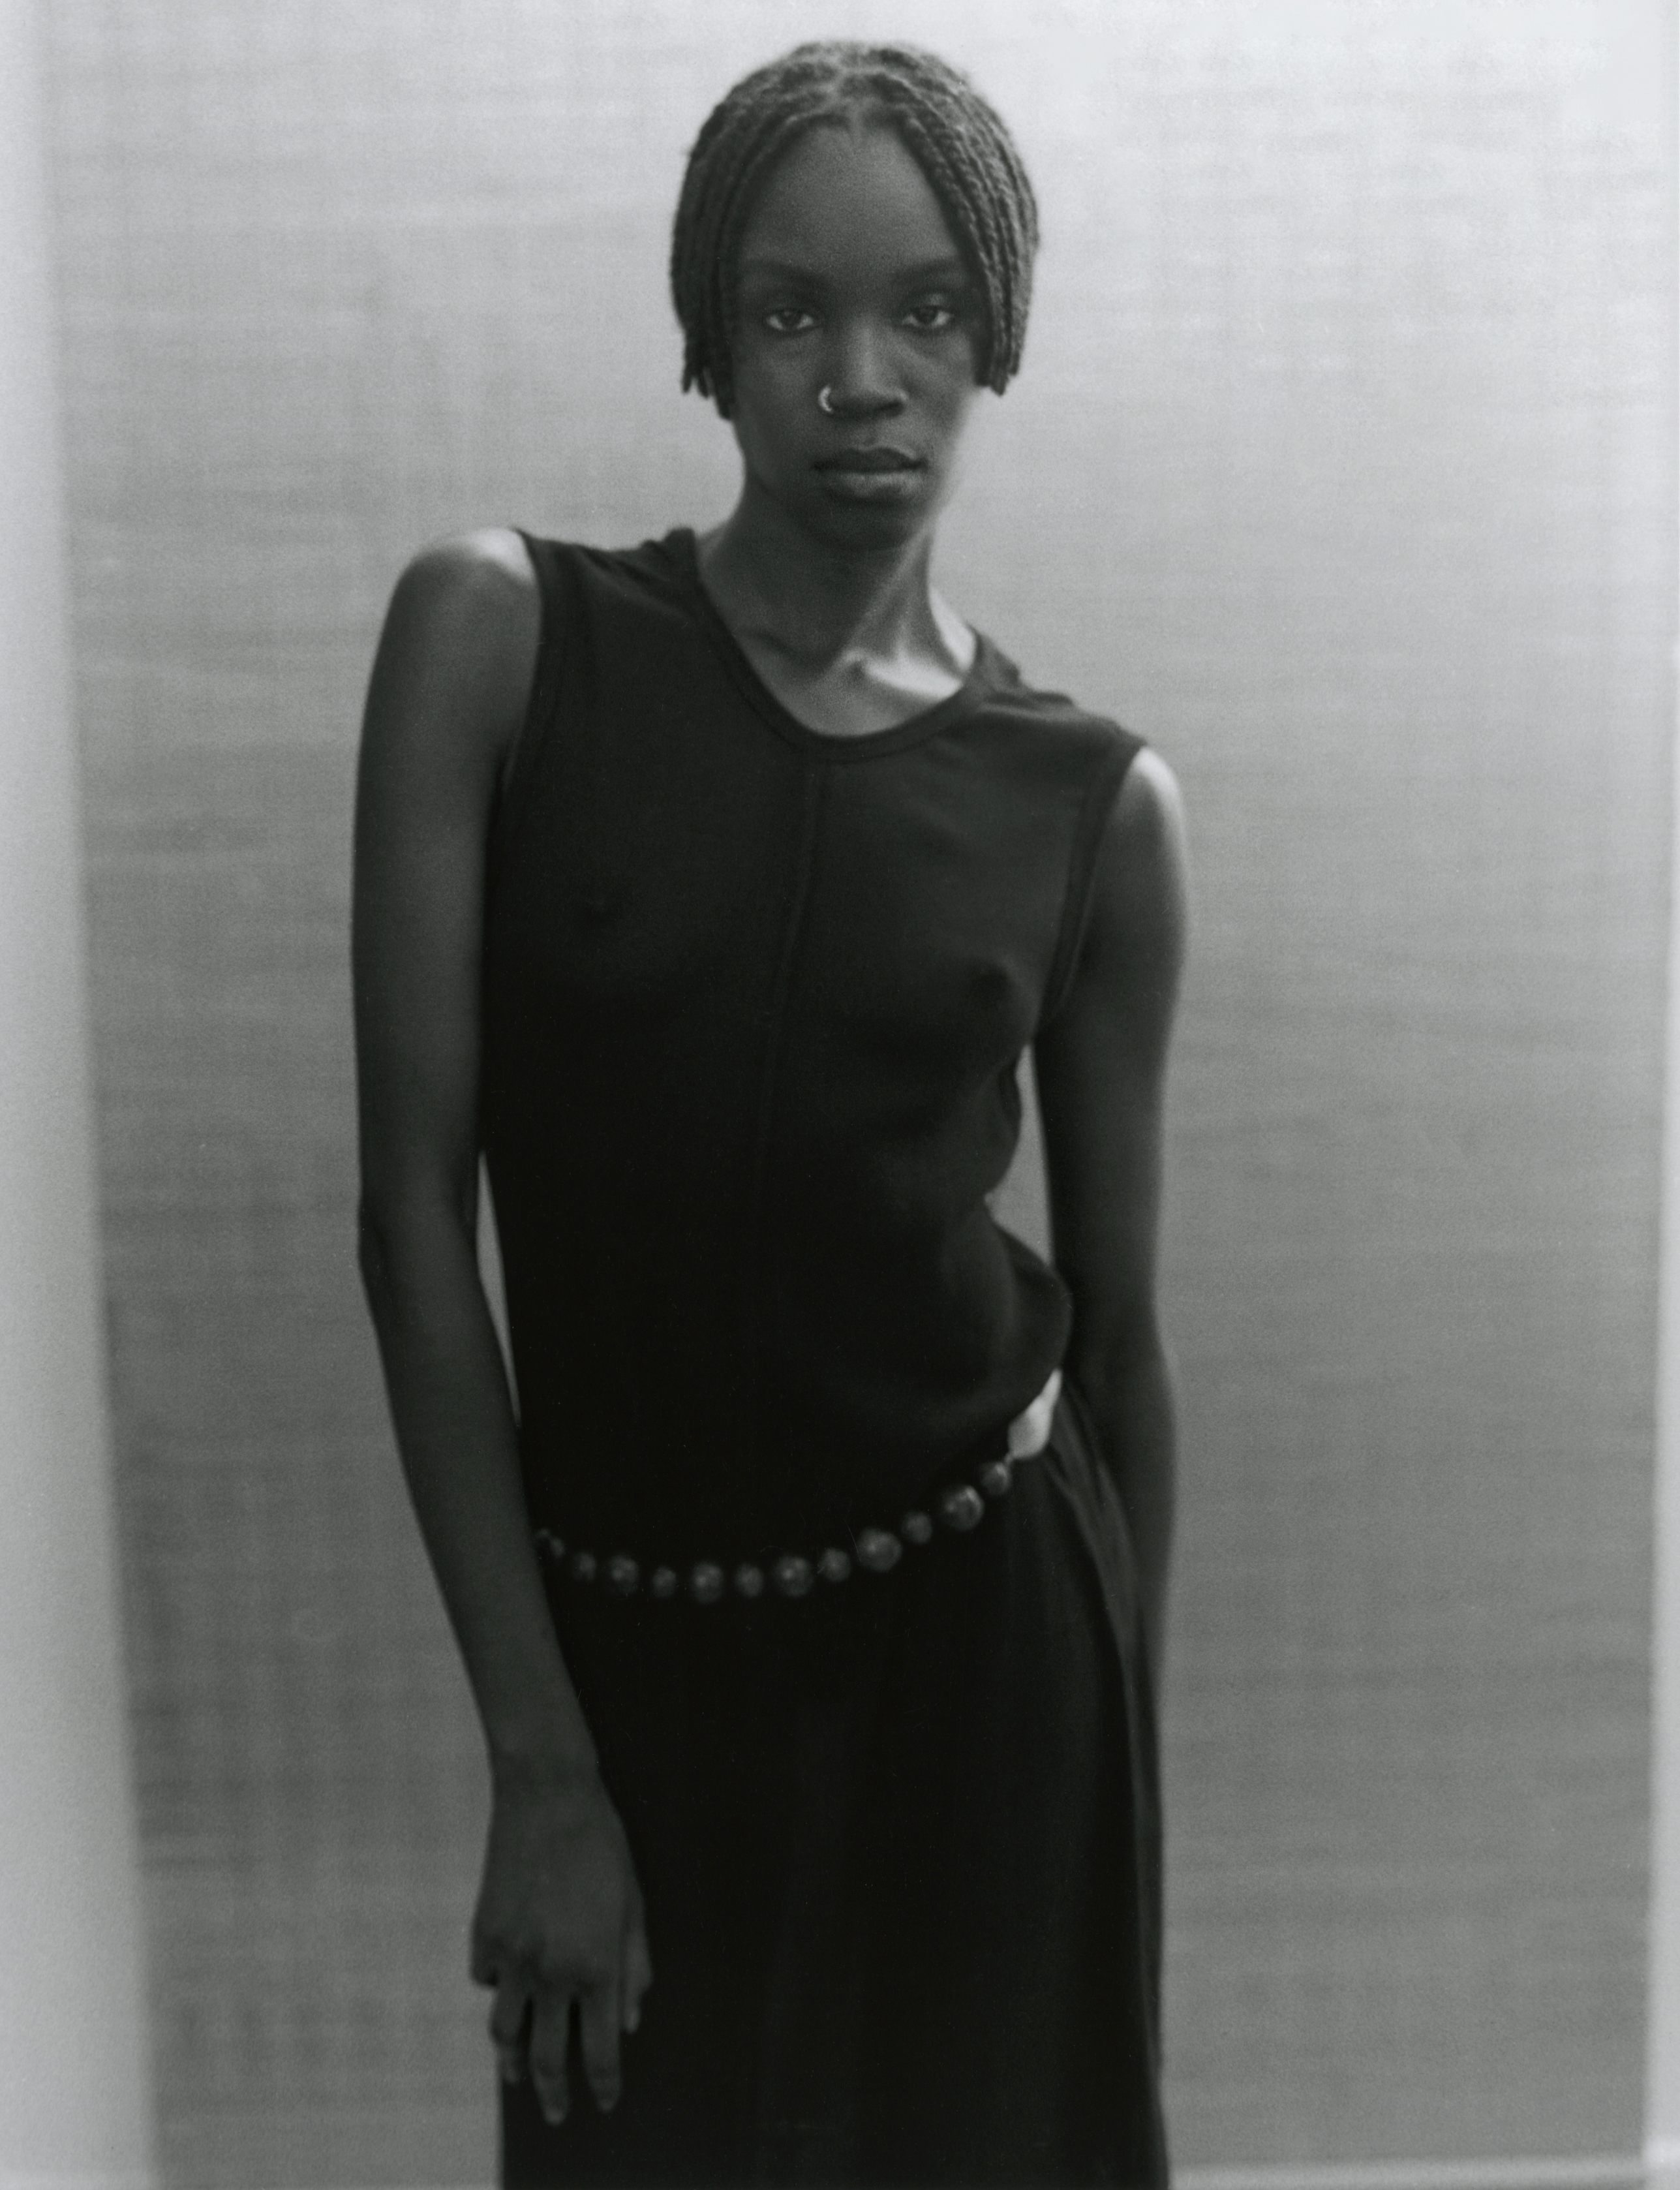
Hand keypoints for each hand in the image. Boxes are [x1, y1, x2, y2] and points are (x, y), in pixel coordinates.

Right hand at [470, 1770, 653, 2124]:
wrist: (548, 1797)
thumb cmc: (602, 1846)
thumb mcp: (633, 1904)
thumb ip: (634, 1966)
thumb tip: (631, 2020)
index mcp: (597, 1966)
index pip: (603, 2049)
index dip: (605, 2083)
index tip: (605, 2102)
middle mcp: (552, 1972)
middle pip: (548, 2057)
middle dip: (554, 2093)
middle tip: (558, 2113)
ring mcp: (512, 1957)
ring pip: (505, 2032)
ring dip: (512, 2060)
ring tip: (517, 2076)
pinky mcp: (483, 1935)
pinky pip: (486, 1980)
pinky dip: (496, 1992)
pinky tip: (504, 1990)